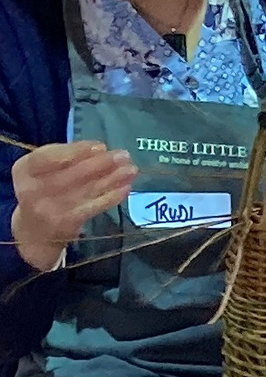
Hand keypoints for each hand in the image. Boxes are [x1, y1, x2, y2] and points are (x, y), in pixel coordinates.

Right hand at [10, 140, 134, 271]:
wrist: (34, 230)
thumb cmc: (41, 190)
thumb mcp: (41, 170)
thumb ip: (63, 158)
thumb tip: (99, 150)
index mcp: (24, 170)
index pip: (49, 157)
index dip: (75, 151)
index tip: (100, 146)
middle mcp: (33, 190)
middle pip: (71, 174)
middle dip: (100, 164)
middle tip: (123, 156)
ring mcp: (50, 209)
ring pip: (85, 190)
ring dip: (112, 179)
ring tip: (131, 169)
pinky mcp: (67, 223)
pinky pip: (93, 208)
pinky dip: (111, 197)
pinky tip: (125, 188)